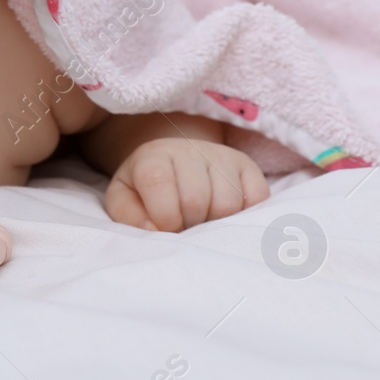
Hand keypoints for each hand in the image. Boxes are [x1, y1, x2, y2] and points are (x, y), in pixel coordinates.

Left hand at [104, 138, 269, 231]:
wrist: (175, 165)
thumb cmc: (145, 191)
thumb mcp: (124, 201)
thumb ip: (129, 217)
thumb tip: (155, 230)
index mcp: (153, 156)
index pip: (157, 182)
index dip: (163, 215)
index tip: (165, 228)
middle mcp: (189, 149)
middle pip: (195, 199)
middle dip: (189, 223)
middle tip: (184, 225)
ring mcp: (222, 156)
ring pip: (228, 204)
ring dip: (215, 223)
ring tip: (202, 220)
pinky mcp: (248, 167)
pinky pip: (256, 200)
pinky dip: (242, 217)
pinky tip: (224, 216)